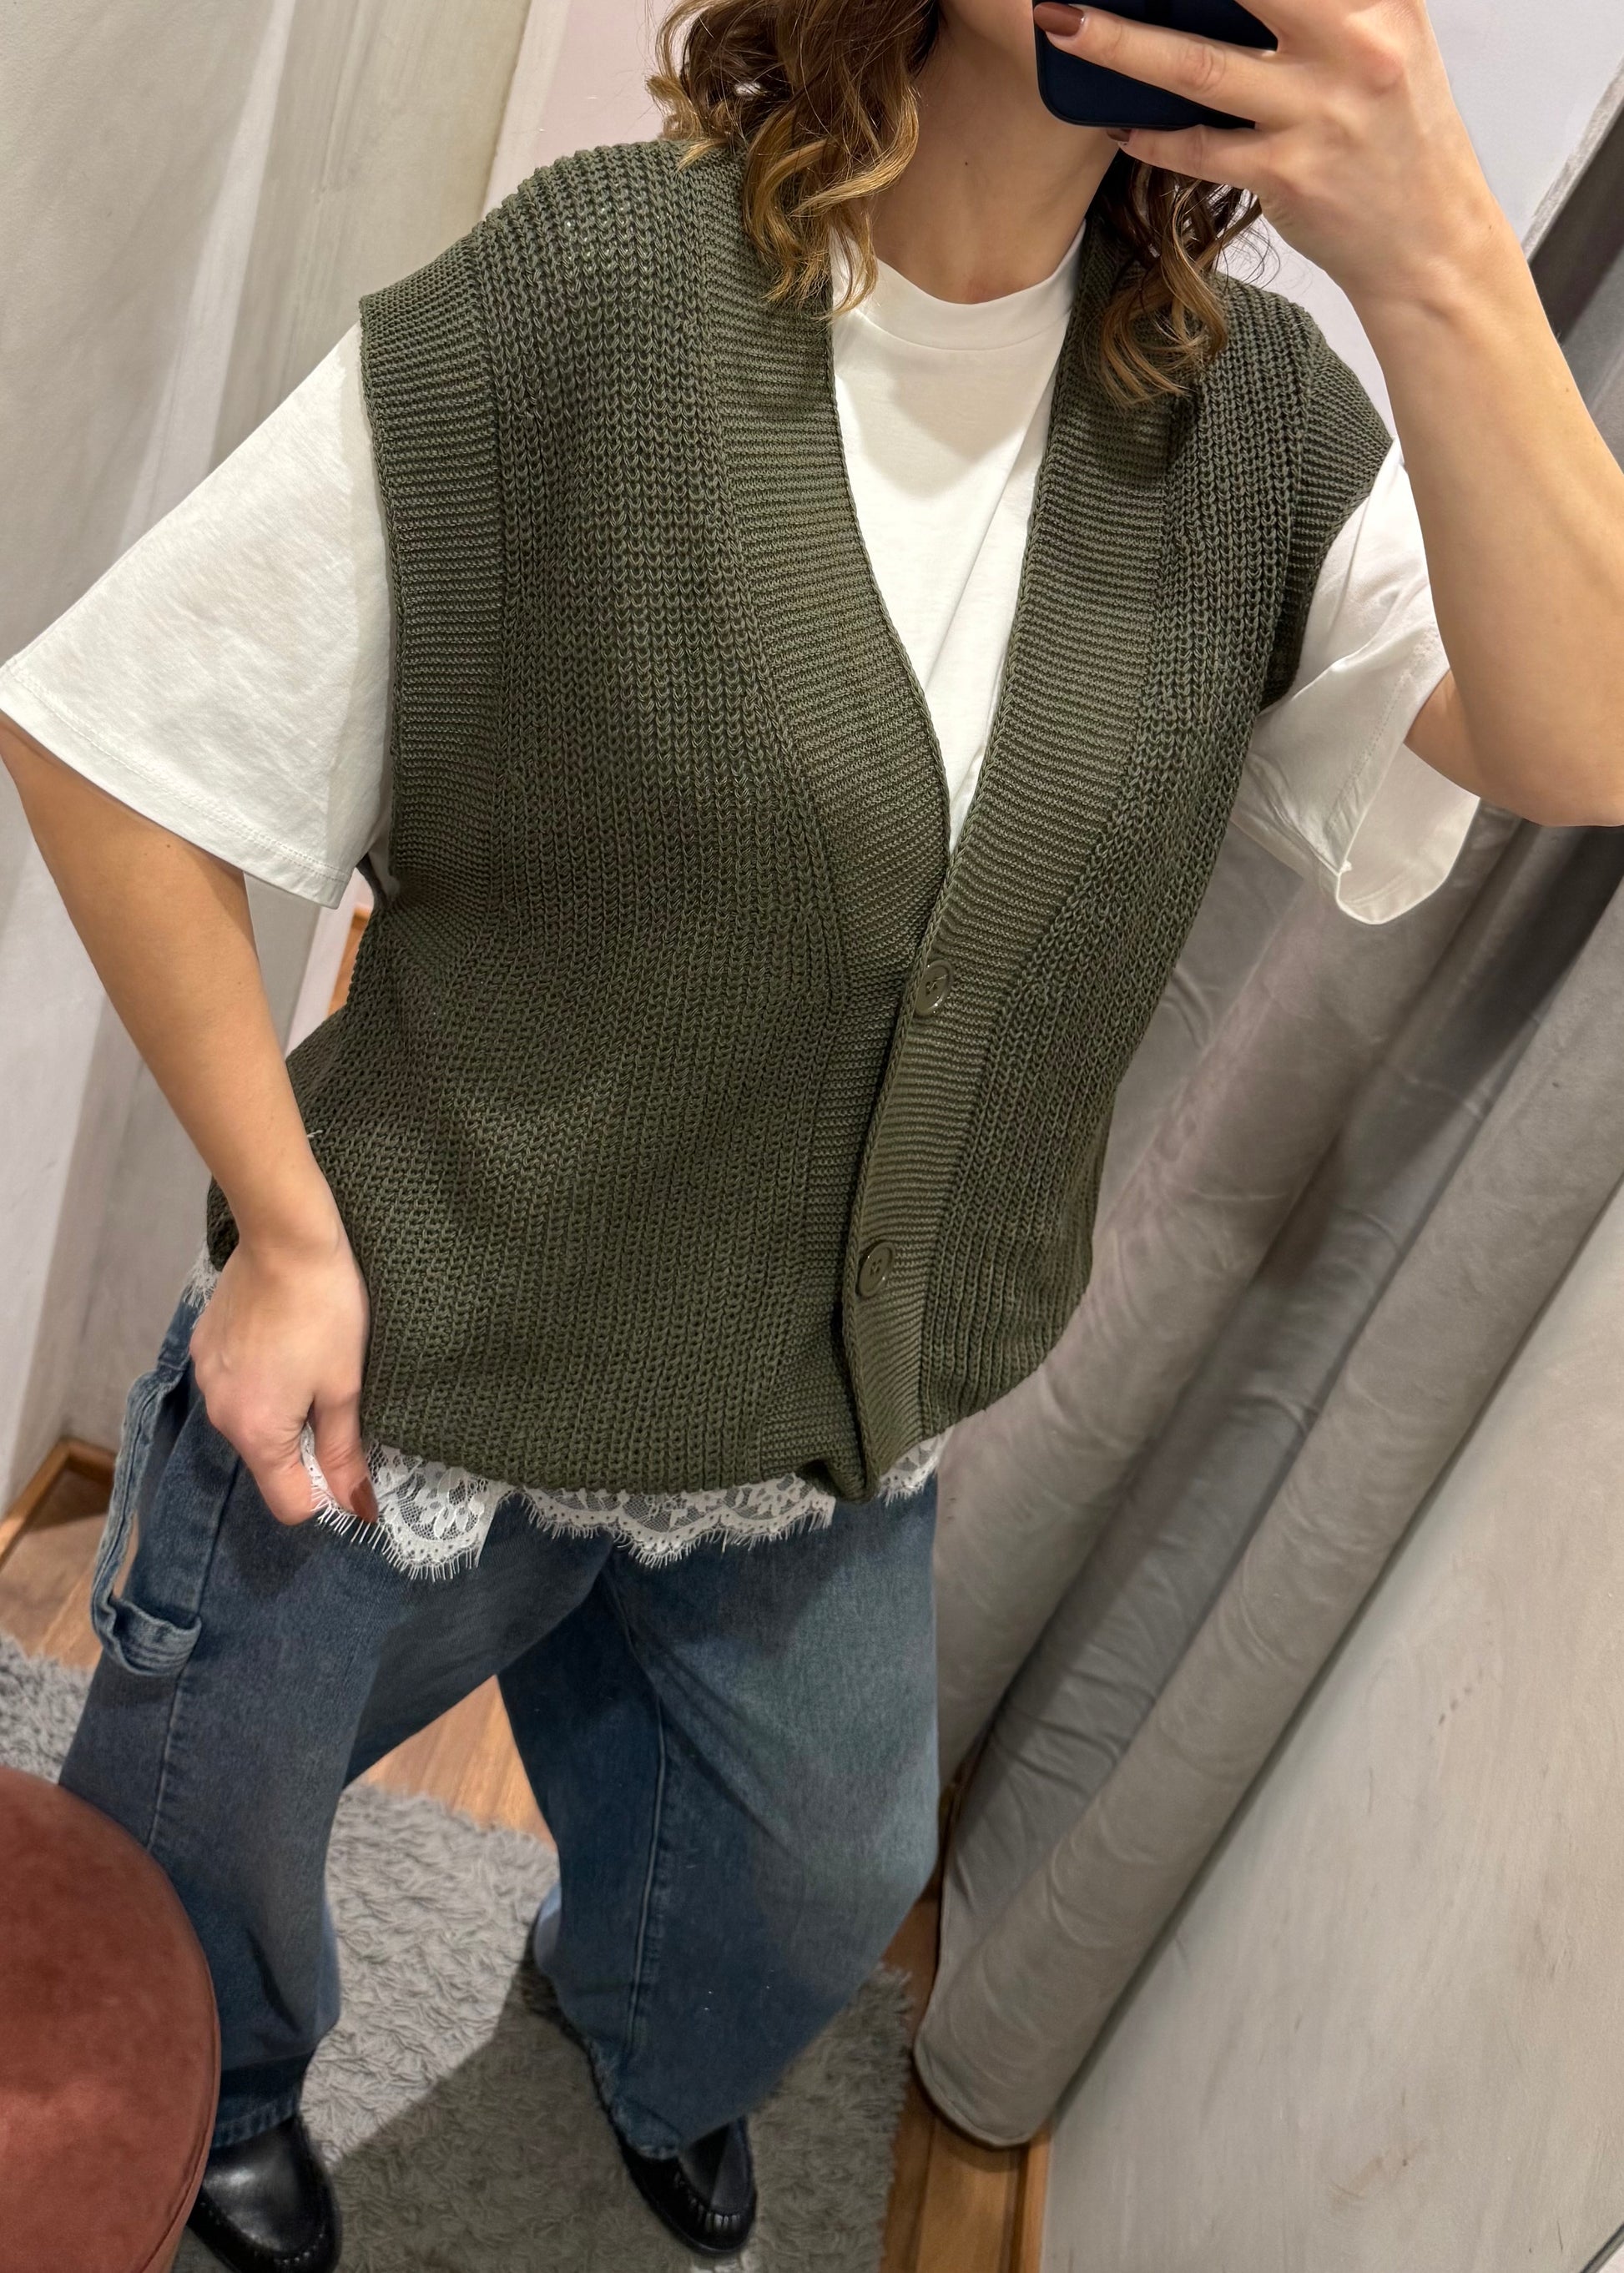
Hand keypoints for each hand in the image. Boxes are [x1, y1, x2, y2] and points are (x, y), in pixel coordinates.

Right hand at [189, 1203, 376, 1527]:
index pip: (289, 1502)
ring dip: (281, 1409)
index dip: (325, 1492)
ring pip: (251, 1420)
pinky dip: (260, 1378)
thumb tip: (357, 1508)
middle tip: (336, 1397)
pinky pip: (235, 1384)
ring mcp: (205, 1378)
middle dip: (303, 1446)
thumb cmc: (325, 1311)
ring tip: (310, 1361)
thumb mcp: (344, 1386)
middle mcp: (219, 1414)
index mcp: (255, 1431)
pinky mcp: (203, 1346)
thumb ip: (343, 1451)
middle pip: (268, 1461)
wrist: (284, 1237)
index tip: (348, 1458)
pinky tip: (283, 1340)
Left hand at [1030, 0, 1511, 317]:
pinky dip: (1150, 134)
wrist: (1429, 243)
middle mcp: (1355, 45)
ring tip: (1062, 22)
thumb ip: (1328, 5)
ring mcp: (1318, 113)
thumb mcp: (1387, 41)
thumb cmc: (1399, 136)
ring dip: (1118, 43)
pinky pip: (1197, 149)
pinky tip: (1114, 120)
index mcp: (1380, 0)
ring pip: (1196, 65)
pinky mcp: (1287, 175)